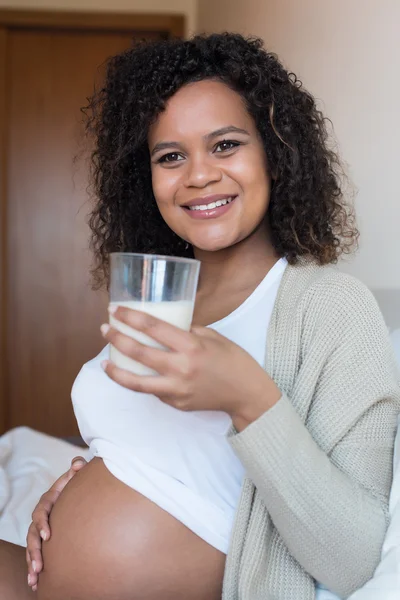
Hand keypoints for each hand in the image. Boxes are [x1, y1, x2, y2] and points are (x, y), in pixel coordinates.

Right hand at [26, 456, 87, 590]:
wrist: (73, 494)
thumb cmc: (73, 485)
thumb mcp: (74, 476)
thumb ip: (76, 468)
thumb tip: (79, 464)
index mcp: (47, 501)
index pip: (41, 512)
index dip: (42, 523)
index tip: (47, 536)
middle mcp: (40, 516)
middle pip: (31, 534)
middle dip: (34, 550)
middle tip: (39, 565)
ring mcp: (39, 529)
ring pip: (31, 547)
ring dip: (32, 562)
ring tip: (35, 577)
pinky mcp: (42, 540)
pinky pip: (34, 555)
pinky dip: (33, 568)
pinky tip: (35, 584)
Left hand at [101, 306, 280, 426]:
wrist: (246, 394)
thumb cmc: (233, 360)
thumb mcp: (213, 337)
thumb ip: (187, 331)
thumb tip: (163, 326)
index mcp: (191, 346)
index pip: (153, 328)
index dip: (130, 317)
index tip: (115, 310)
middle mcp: (180, 368)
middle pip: (138, 352)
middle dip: (117, 338)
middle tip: (105, 328)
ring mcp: (176, 390)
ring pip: (136, 382)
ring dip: (116, 371)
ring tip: (104, 362)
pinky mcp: (176, 404)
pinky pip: (153, 391)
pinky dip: (141, 382)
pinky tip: (133, 374)